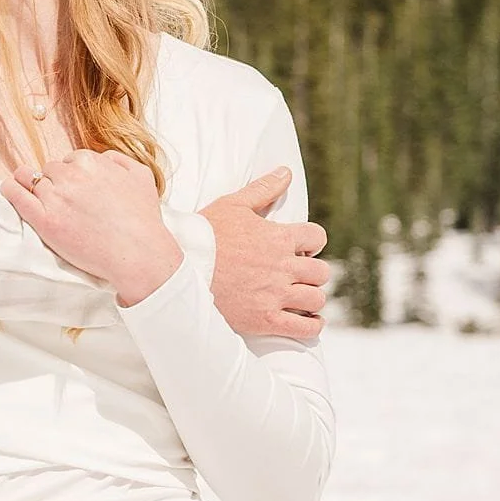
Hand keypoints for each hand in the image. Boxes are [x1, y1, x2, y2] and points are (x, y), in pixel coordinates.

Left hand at [1, 149, 183, 305]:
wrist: (139, 254)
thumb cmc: (143, 220)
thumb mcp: (142, 177)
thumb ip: (119, 160)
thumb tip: (102, 157)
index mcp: (91, 162)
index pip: (71, 160)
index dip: (73, 174)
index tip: (76, 188)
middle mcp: (71, 176)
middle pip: (51, 169)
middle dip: (55, 181)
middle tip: (64, 200)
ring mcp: (56, 197)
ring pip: (31, 178)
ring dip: (31, 184)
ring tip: (29, 191)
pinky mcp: (44, 220)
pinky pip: (16, 195)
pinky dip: (10, 189)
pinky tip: (8, 188)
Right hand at [201, 168, 329, 340]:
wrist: (179, 269)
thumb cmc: (205, 235)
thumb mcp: (233, 205)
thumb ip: (263, 189)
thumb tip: (285, 172)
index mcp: (279, 238)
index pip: (317, 238)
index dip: (312, 242)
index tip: (302, 249)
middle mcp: (283, 267)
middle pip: (320, 272)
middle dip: (312, 273)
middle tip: (298, 275)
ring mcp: (275, 295)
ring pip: (316, 299)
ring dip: (311, 298)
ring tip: (299, 298)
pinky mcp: (265, 319)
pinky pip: (304, 328)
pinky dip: (311, 326)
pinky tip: (307, 321)